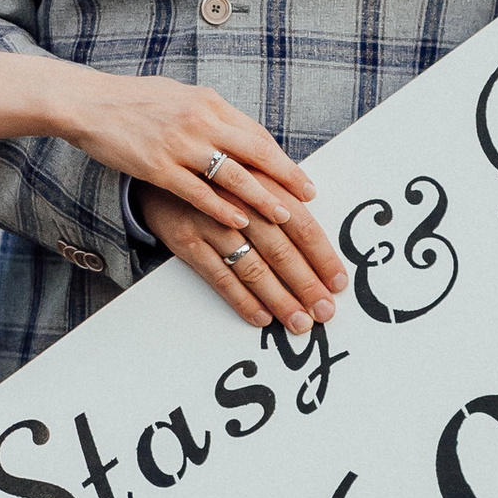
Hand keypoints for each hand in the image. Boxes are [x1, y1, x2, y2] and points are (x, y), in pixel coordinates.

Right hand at [47, 67, 343, 332]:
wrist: (92, 102)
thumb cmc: (138, 102)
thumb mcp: (186, 99)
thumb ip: (217, 121)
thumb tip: (250, 144)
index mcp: (213, 107)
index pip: (261, 141)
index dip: (287, 167)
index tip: (308, 190)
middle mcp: (204, 124)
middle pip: (259, 162)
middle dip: (290, 191)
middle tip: (312, 215)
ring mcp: (181, 146)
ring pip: (234, 180)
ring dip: (263, 203)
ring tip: (286, 225)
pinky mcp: (157, 167)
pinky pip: (196, 192)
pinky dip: (219, 209)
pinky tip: (239, 226)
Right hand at [137, 180, 345, 335]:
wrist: (159, 176)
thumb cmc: (215, 181)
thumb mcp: (250, 177)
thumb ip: (282, 199)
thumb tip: (320, 238)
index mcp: (261, 183)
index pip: (300, 224)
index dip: (322, 255)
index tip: (338, 281)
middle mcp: (238, 202)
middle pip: (280, 249)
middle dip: (306, 284)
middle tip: (325, 311)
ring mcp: (210, 223)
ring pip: (251, 267)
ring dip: (278, 298)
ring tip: (298, 321)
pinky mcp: (186, 242)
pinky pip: (219, 276)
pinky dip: (241, 299)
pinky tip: (261, 317)